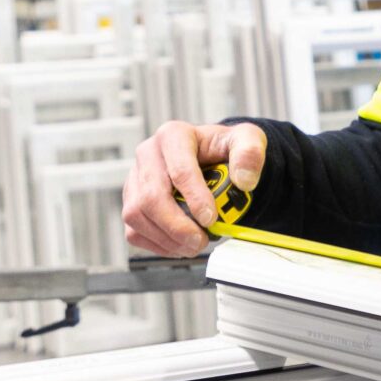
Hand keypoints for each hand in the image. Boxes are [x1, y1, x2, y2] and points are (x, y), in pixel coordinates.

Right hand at [122, 120, 265, 256]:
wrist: (211, 158)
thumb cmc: (223, 149)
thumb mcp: (246, 139)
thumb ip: (250, 153)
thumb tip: (245, 180)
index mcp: (173, 136)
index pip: (180, 170)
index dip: (195, 198)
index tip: (211, 218)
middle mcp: (148, 155)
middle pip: (151, 197)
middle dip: (177, 226)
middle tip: (201, 240)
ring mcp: (135, 179)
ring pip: (137, 215)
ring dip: (167, 238)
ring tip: (194, 244)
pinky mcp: (130, 201)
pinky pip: (133, 230)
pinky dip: (157, 244)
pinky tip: (179, 245)